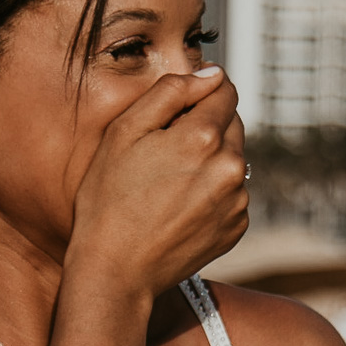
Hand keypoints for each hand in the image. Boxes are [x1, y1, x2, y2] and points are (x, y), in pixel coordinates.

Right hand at [68, 66, 247, 297]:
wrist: (115, 271)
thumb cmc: (108, 200)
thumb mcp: (123, 132)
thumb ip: (170, 93)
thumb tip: (211, 74)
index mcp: (203, 137)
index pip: (225, 91)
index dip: (201, 92)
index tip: (180, 107)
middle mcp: (231, 167)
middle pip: (232, 124)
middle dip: (206, 127)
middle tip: (165, 151)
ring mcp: (237, 201)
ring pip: (233, 160)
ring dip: (210, 161)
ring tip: (169, 185)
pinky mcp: (237, 227)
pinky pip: (232, 194)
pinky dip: (213, 193)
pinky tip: (180, 207)